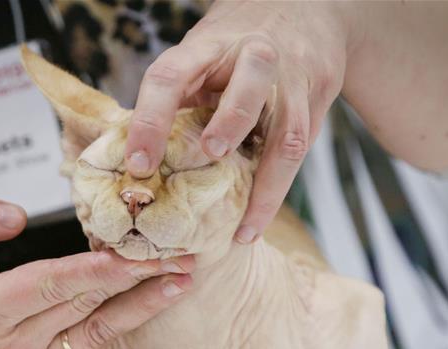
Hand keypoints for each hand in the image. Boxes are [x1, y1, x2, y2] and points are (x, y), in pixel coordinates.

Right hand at [0, 188, 193, 348]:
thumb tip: (13, 218)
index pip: (48, 284)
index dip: (94, 270)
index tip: (137, 251)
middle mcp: (13, 343)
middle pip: (84, 304)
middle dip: (135, 277)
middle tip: (181, 252)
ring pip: (99, 333)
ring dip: (144, 310)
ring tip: (183, 282)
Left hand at [124, 1, 351, 242]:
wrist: (305, 12)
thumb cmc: (233, 47)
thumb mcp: (198, 57)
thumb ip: (173, 99)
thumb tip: (132, 161)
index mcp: (208, 45)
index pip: (172, 76)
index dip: (151, 119)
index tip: (138, 166)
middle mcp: (256, 55)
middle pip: (251, 79)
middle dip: (232, 119)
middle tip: (212, 155)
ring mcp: (293, 79)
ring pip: (288, 131)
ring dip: (267, 184)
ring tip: (243, 228)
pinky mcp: (316, 102)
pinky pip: (299, 153)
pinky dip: (277, 192)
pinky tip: (256, 222)